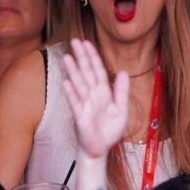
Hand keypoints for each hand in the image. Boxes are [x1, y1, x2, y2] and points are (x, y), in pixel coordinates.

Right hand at [62, 39, 129, 158]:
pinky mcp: (80, 116)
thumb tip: (123, 72)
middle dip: (81, 57)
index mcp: (103, 92)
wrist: (101, 149)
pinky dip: (71, 93)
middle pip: (86, 72)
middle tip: (75, 40)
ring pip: (79, 84)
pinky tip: (67, 83)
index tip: (87, 43)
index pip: (97, 70)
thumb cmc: (109, 130)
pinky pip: (75, 103)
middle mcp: (92, 95)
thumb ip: (121, 91)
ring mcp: (85, 104)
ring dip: (73, 71)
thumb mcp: (121, 109)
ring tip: (67, 57)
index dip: (93, 56)